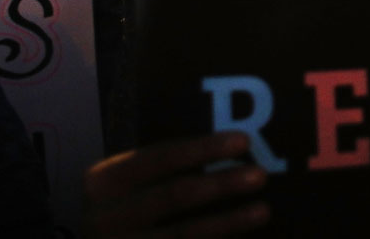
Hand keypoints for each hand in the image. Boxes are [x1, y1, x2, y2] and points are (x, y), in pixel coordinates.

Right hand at [84, 132, 268, 237]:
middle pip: (174, 195)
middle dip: (220, 185)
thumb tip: (227, 147)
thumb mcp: (125, 182)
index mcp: (106, 180)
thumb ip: (163, 168)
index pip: (161, 157)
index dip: (204, 149)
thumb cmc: (119, 204)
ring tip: (263, 211)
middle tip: (260, 175)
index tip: (243, 141)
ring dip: (227, 223)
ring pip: (182, 235)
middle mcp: (109, 216)